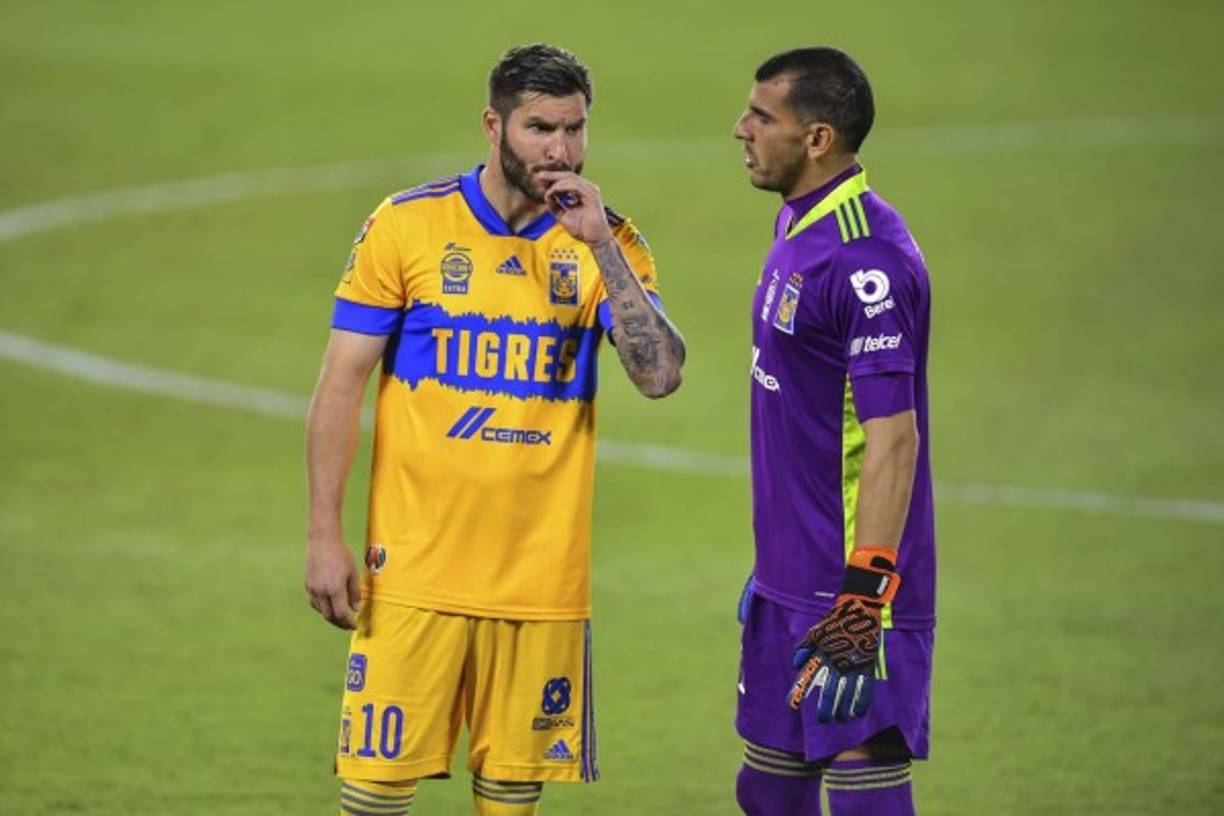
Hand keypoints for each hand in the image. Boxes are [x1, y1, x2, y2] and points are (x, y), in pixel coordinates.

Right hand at [304, 532, 360, 629]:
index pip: (341, 614)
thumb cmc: (341, 554)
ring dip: (330, 616)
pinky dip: (322, 608)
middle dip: (339, 623)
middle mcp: (321, 592)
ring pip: (320, 611)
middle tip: (348, 624)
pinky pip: (314, 603)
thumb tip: (355, 608)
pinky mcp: (307, 585)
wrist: (322, 541)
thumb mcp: (353, 572)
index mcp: (335, 589)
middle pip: (329, 616)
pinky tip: (329, 606)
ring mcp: (312, 589)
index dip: (348, 622)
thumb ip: (354, 592)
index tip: (354, 625)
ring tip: (340, 616)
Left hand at [537, 170, 613, 245]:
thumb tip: (546, 196)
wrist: (594, 240)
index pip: (567, 179)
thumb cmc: (582, 229)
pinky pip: (575, 186)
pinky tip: (553, 191)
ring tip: (545, 186)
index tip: (540, 181)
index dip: (553, 178)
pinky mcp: (592, 196)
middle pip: (568, 175)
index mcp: (582, 192)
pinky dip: (562, 187)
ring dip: (556, 181)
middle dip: (552, 175)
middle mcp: (588, 189)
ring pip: (571, 178)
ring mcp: (591, 191)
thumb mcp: (563, 215)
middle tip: (539, 176)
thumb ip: (555, 205)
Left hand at [789, 548, 899, 721]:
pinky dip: (861, 702)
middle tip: (822, 720)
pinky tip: (858, 712)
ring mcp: (853, 663)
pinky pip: (865, 688)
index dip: (799, 692)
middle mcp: (836, 661)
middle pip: (829, 691)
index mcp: (822, 653)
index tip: (793, 705)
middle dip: (824, 708)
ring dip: (843, 709)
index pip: (808, 676)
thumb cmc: (835, 620)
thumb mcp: (816, 631)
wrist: (859, 608)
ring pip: (847, 694)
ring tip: (839, 720)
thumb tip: (796, 665)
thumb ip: (805, 648)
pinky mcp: (867, 663)